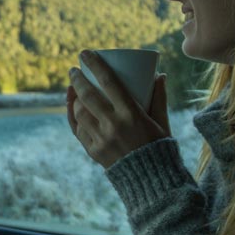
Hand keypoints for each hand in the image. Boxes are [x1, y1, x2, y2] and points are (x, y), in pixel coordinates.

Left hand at [67, 51, 170, 168]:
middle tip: (74, 70)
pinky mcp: (93, 151)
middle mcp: (113, 125)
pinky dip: (73, 116)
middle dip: (77, 79)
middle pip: (88, 95)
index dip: (95, 65)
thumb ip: (160, 97)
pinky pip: (78, 129)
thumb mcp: (162, 121)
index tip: (85, 53)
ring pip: (79, 112)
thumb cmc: (160, 147)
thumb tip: (160, 75)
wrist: (152, 182)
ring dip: (73, 98)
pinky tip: (72, 107)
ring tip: (73, 88)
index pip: (109, 82)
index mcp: (132, 114)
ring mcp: (101, 139)